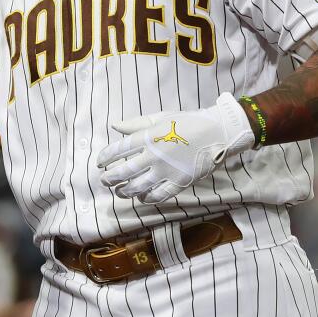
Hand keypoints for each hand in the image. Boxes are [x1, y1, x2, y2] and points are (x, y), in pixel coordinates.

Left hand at [97, 93, 254, 203]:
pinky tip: (142, 197)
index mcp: (149, 137)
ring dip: (125, 191)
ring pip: (139, 187)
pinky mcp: (181, 182)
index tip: (99, 163)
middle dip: (110, 178)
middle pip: (124, 172)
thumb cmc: (188, 122)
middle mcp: (155, 155)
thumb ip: (136, 124)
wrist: (218, 132)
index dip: (105, 157)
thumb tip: (114, 126)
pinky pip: (159, 195)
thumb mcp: (161, 118)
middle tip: (104, 181)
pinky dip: (148, 198)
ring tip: (119, 191)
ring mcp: (168, 171)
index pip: (118, 149)